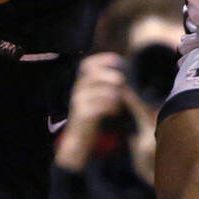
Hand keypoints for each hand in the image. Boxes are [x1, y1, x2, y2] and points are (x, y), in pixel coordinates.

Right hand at [53, 52, 125, 170]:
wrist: (77, 140)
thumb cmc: (90, 118)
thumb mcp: (94, 99)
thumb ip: (103, 87)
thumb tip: (121, 77)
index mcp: (81, 84)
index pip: (87, 65)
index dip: (102, 59)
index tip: (117, 59)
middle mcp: (78, 90)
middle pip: (92, 75)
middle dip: (108, 75)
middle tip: (121, 80)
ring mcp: (79, 102)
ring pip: (96, 90)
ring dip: (111, 92)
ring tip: (119, 99)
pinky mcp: (83, 115)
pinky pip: (98, 106)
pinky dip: (110, 106)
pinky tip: (116, 110)